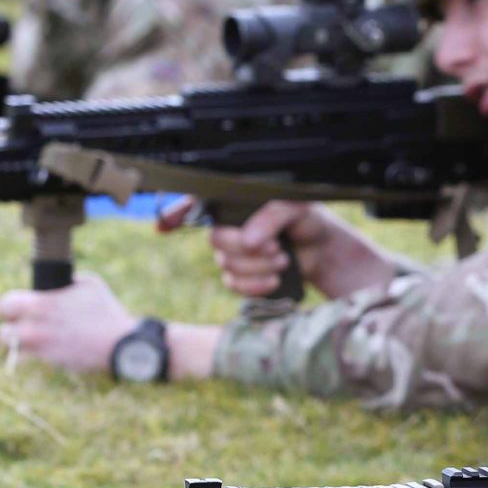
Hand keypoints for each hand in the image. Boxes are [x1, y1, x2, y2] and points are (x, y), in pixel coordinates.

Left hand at [0, 270, 142, 374]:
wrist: (119, 344)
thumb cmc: (106, 310)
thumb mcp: (89, 283)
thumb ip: (67, 281)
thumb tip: (60, 283)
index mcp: (41, 305)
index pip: (4, 305)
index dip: (9, 305)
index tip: (17, 306)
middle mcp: (35, 329)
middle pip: (2, 331)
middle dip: (10, 326)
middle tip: (20, 323)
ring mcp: (42, 349)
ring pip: (13, 349)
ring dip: (18, 343)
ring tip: (30, 338)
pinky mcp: (51, 363)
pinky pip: (31, 360)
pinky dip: (34, 355)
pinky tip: (47, 348)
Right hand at [166, 198, 327, 296]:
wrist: (323, 249)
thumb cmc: (307, 220)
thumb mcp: (296, 207)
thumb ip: (273, 215)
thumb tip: (250, 240)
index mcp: (235, 202)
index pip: (196, 204)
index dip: (175, 213)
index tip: (164, 226)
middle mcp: (228, 226)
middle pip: (216, 240)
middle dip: (247, 247)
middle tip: (276, 246)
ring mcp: (232, 253)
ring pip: (227, 265)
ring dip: (259, 266)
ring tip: (283, 258)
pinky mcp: (242, 277)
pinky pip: (234, 285)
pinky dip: (256, 285)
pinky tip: (274, 278)